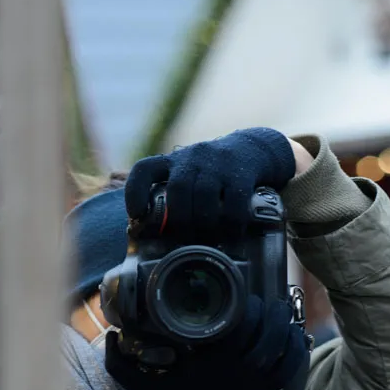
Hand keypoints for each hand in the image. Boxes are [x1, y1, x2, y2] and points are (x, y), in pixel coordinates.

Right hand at [105, 296, 308, 389]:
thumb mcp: (134, 383)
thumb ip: (117, 360)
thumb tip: (111, 334)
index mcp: (212, 361)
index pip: (241, 324)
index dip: (247, 306)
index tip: (239, 297)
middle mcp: (240, 370)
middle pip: (270, 331)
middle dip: (270, 311)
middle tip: (262, 300)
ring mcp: (256, 383)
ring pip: (286, 348)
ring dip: (286, 326)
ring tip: (280, 310)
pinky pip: (292, 369)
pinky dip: (297, 350)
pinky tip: (295, 334)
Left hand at [124, 128, 295, 234]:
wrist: (254, 148)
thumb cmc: (214, 173)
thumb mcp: (190, 174)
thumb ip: (175, 197)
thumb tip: (160, 239)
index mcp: (173, 161)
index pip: (145, 169)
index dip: (136, 192)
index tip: (136, 214)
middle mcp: (192, 158)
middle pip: (179, 190)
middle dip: (181, 220)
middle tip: (186, 240)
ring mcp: (218, 163)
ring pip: (204, 197)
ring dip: (204, 224)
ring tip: (208, 241)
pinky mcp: (241, 173)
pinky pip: (234, 203)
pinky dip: (231, 224)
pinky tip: (232, 233)